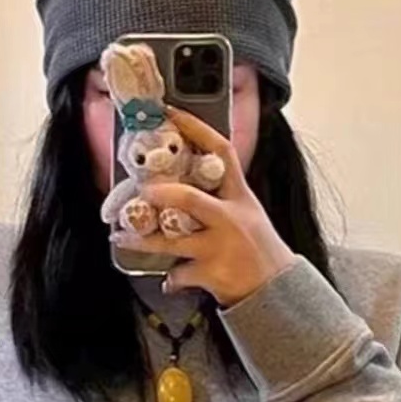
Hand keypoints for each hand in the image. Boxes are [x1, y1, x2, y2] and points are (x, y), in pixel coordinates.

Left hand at [110, 105, 297, 307]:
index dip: (197, 129)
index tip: (172, 113)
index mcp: (240, 196)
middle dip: (162, 194)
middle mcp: (231, 218)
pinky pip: (179, 274)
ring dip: (143, 240)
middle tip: (143, 191)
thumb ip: (220, 197)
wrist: (277, 288)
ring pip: (173, 241)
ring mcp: (221, 247)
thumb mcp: (247, 213)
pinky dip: (172, 278)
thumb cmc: (257, 247)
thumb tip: (180, 181)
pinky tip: (170, 280)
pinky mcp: (213, 273)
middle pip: (191, 199)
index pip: (222, 152)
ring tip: (123, 237)